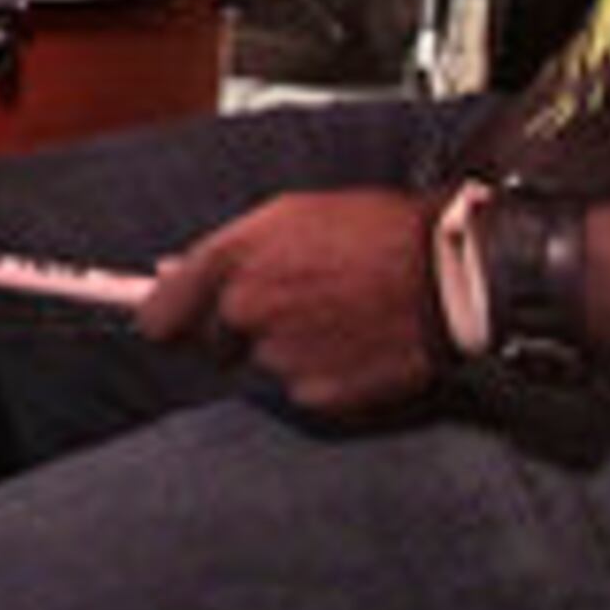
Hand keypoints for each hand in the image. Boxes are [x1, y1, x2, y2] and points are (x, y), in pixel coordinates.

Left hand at [140, 189, 439, 415]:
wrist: (449, 278)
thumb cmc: (380, 234)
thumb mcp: (293, 214)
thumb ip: (230, 250)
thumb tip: (172, 271)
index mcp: (235, 258)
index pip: (159, 314)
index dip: (164, 320)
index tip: (166, 324)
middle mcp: (248, 309)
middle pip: (212, 342)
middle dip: (238, 329)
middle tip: (290, 303)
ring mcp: (279, 356)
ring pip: (262, 364)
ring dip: (287, 348)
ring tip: (336, 313)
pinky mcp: (315, 395)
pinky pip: (301, 389)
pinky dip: (321, 373)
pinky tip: (353, 341)